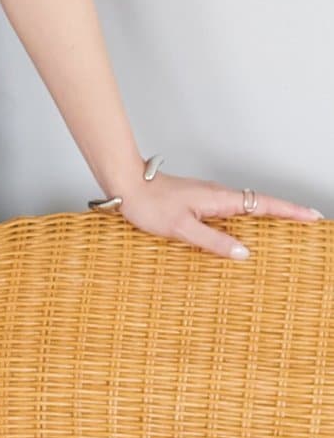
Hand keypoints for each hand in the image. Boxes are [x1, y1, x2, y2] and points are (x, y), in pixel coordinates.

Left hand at [115, 170, 322, 260]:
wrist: (126, 185)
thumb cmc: (149, 204)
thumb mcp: (181, 228)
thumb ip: (213, 241)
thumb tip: (243, 252)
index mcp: (218, 199)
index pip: (262, 204)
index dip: (289, 211)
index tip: (311, 216)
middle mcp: (216, 195)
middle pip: (258, 204)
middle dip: (285, 213)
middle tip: (307, 224)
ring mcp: (207, 197)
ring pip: (243, 207)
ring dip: (265, 215)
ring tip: (284, 230)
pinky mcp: (197, 201)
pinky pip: (228, 210)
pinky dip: (243, 218)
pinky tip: (241, 231)